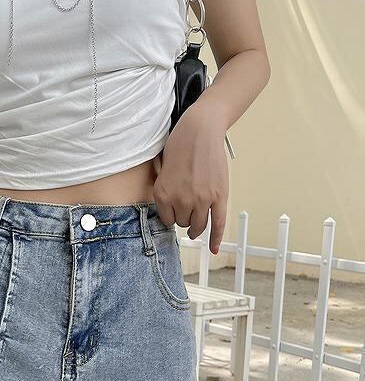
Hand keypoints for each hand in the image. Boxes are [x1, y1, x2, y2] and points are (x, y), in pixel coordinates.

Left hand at [152, 103, 228, 254]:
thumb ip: (164, 191)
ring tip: (196, 225)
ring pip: (198, 225)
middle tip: (188, 208)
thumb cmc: (179, 147)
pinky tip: (214, 249)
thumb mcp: (161, 171)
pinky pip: (217, 224)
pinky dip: (216, 239)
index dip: (172, 215)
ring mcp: (200, 199)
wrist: (200, 131)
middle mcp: (180, 200)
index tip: (175, 211)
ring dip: (197, 226)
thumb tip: (168, 211)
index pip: (166, 219)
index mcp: (162, 194)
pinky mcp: (218, 197)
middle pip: (183, 223)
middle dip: (184, 217)